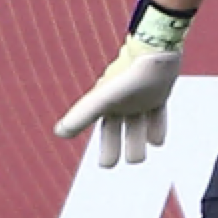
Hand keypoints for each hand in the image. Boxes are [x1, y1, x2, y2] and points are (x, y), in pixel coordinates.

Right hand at [54, 0, 193, 166]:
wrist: (153, 51)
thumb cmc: (127, 76)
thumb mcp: (103, 99)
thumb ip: (81, 115)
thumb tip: (59, 133)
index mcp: (107, 102)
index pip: (102, 129)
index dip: (104, 145)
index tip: (104, 165)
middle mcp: (122, 102)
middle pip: (115, 130)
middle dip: (113, 147)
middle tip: (108, 165)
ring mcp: (140, 98)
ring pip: (137, 125)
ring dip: (137, 141)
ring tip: (137, 158)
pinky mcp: (158, 93)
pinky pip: (156, 114)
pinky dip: (156, 128)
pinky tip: (157, 142)